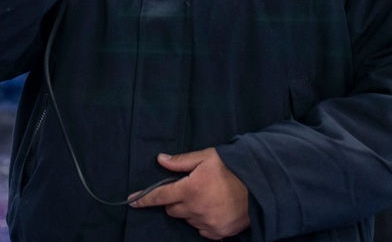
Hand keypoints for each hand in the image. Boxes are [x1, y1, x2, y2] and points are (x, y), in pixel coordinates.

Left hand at [130, 148, 249, 239]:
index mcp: (189, 189)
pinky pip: (201, 229)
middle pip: (172, 210)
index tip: (131, 202)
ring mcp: (206, 223)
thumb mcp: (206, 158)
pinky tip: (213, 210)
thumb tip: (160, 159)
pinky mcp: (218, 233)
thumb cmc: (231, 168)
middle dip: (175, 201)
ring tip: (206, 198)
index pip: (160, 196)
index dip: (144, 199)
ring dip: (189, 211)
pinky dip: (202, 221)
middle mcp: (194, 209)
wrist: (260, 187)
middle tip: (189, 190)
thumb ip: (181, 161)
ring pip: (187, 220)